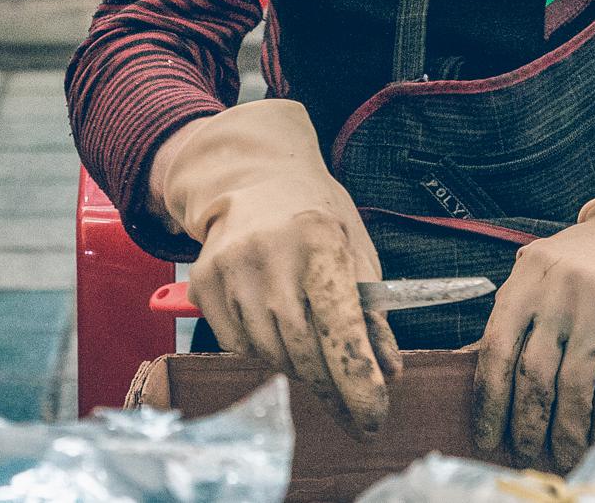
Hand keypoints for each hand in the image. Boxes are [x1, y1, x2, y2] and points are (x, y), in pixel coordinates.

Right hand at [152, 101, 401, 434]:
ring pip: (269, 354)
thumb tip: (390, 370)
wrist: (255, 179)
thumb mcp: (356, 249)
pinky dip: (266, 355)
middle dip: (332, 388)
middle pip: (302, 350)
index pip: (340, 324)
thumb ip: (373, 312)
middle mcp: (270, 254)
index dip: (357, 377)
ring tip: (318, 364)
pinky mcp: (204, 283)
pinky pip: (239, 347)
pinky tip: (280, 337)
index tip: (373, 415)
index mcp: (320, 239)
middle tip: (354, 410)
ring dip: (300, 371)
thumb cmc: (317, 217)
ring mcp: (231, 269)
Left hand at [471, 167, 594, 472]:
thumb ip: (512, 317)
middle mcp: (559, 291)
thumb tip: (475, 371)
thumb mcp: (539, 275)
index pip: (496, 350)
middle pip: (534, 375)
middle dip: (528, 423)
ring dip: (568, 430)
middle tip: (527, 451)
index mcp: (526, 280)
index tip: (487, 434)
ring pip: (575, 386)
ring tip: (565, 452)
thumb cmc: (585, 263)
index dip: (489, 401)